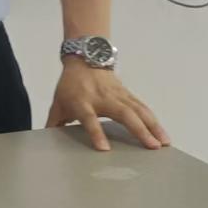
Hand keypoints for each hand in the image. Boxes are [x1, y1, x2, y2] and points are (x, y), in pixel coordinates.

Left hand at [46, 61, 169, 151]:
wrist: (85, 58)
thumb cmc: (70, 85)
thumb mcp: (58, 102)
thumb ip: (54, 123)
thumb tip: (44, 140)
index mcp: (82, 102)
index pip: (89, 119)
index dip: (96, 133)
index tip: (104, 149)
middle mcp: (103, 98)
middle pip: (123, 114)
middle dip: (139, 130)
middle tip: (151, 147)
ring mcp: (118, 95)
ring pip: (139, 110)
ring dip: (153, 127)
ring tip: (163, 143)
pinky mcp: (127, 94)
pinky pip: (142, 107)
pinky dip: (154, 120)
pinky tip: (162, 133)